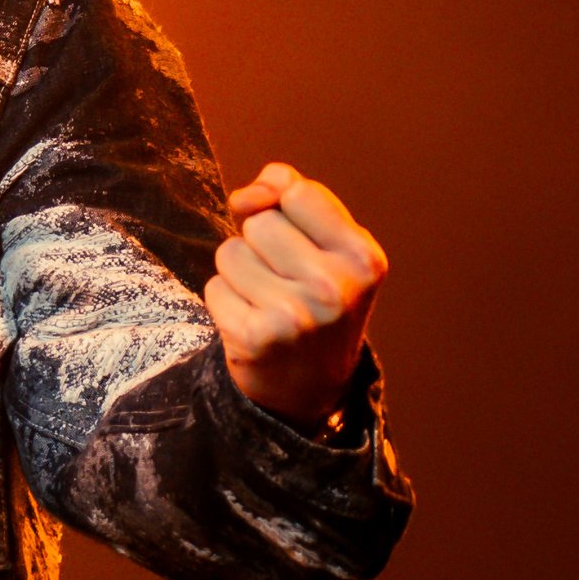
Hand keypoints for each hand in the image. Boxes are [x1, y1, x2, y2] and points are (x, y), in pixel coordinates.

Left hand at [208, 164, 387, 432]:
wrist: (310, 387)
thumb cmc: (316, 298)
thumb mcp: (327, 245)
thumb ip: (292, 196)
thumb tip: (246, 196)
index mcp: (363, 258)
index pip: (297, 193)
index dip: (285, 209)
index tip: (301, 241)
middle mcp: (335, 288)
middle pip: (259, 222)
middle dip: (261, 244)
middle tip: (285, 281)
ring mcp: (296, 316)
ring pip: (231, 252)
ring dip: (240, 273)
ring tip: (268, 301)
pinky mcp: (256, 338)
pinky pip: (215, 287)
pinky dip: (226, 301)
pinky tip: (252, 323)